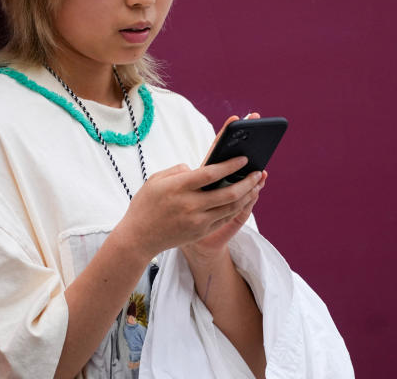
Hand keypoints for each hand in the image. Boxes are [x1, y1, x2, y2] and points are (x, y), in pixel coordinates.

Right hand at [113, 116, 265, 259]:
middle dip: (246, 181)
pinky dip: (238, 208)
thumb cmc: (146, 204)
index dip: (229, 165)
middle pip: (227, 192)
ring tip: (257, 184)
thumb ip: (178, 170)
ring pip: (230, 207)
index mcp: (178, 187)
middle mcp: (190, 205)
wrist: (138, 238)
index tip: (244, 158)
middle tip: (258, 172)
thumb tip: (199, 169)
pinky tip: (245, 199)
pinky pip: (224, 218)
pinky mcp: (200, 232)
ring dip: (247, 195)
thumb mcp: (156, 180)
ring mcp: (197, 221)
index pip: (210, 173)